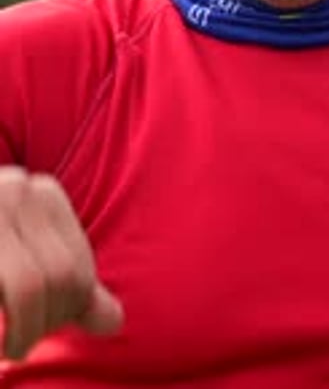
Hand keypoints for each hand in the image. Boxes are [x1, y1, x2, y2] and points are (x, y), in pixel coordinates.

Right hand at [0, 167, 122, 359]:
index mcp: (43, 192)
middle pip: (59, 278)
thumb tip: (113, 322)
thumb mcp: (27, 263)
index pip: (79, 271)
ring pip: (30, 286)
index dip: (65, 314)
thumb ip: (68, 287)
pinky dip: (4, 323)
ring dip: (22, 330)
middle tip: (18, 343)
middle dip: (43, 324)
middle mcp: (15, 188)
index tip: (39, 328)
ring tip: (8, 344)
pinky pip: (12, 288)